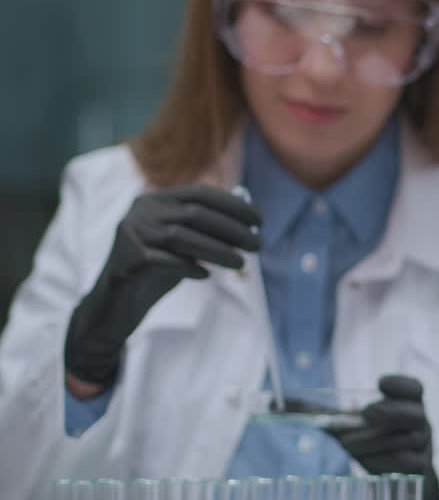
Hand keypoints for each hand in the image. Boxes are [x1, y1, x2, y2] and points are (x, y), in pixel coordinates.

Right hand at [64, 185, 260, 387]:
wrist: (117, 305)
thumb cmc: (158, 272)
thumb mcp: (186, 246)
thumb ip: (210, 229)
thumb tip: (251, 215)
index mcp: (156, 200)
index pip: (200, 194)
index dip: (233, 205)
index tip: (260, 220)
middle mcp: (141, 211)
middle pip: (195, 213)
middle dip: (232, 229)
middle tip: (258, 245)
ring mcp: (131, 233)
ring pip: (181, 236)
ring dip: (217, 250)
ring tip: (241, 263)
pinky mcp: (126, 259)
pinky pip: (163, 261)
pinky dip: (188, 267)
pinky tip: (205, 275)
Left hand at [330, 375, 438, 499]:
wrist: (400, 476)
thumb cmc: (374, 442)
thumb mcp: (357, 425)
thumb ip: (329, 415)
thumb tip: (282, 407)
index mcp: (408, 404)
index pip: (415, 389)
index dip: (400, 385)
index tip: (379, 383)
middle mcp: (421, 422)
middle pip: (416, 414)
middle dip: (391, 411)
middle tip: (366, 413)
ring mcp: (424, 445)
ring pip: (404, 440)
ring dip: (372, 440)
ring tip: (347, 444)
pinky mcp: (419, 467)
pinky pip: (403, 462)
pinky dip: (379, 460)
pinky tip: (363, 459)